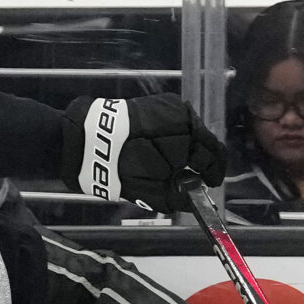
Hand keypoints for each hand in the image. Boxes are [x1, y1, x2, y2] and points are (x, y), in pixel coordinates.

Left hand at [62, 95, 229, 212]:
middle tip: (196, 177)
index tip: (210, 184)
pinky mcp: (159, 103)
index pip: (213, 156)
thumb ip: (178, 197)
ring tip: (179, 164)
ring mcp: (172, 107)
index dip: (214, 173)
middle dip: (203, 161)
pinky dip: (177, 136)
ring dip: (191, 148)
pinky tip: (166, 147)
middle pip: (207, 142)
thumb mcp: (150, 192)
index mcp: (188, 138)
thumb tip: (194, 200)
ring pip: (194, 131)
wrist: (88, 141)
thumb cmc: (120, 168)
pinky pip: (178, 122)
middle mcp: (184, 117)